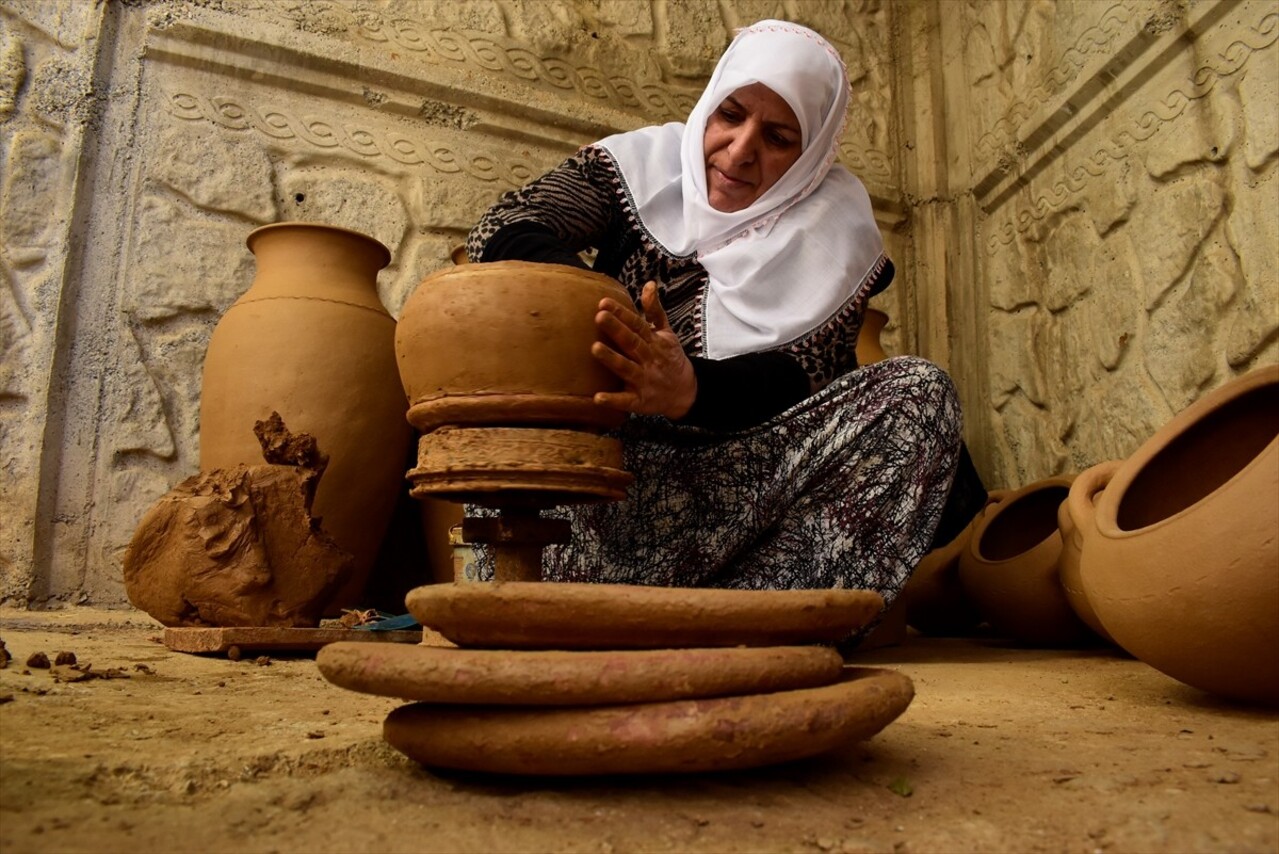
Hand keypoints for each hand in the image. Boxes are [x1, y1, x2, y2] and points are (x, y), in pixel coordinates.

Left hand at [592, 281, 696, 418]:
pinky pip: (625, 401)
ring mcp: (644, 381)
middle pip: (631, 343)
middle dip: (616, 330)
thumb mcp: (666, 333)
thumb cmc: (670, 358)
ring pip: (627, 369)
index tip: (603, 303)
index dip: (621, 313)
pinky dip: (613, 400)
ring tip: (595, 349)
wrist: (685, 392)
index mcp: (654, 342)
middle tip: (599, 317)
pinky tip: (597, 398)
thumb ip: (655, 310)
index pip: (637, 325)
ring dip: (612, 359)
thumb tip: (649, 284)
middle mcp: (649, 359)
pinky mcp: (639, 401)